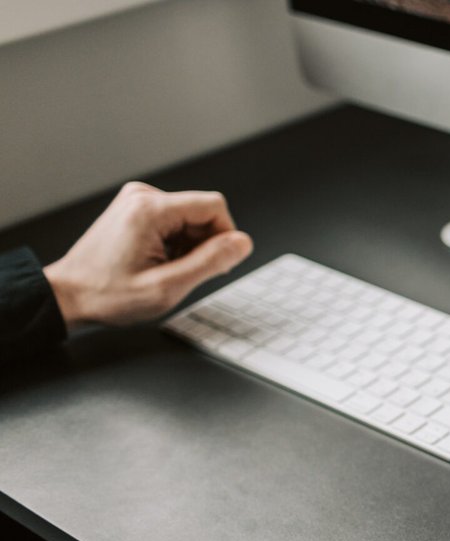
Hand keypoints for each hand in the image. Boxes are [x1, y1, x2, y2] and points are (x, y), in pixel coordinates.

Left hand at [43, 182, 252, 328]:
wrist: (68, 296)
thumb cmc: (108, 295)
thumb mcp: (167, 288)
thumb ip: (211, 262)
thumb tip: (242, 243)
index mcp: (150, 210)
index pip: (214, 206)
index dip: (226, 237)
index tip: (215, 264)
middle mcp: (143, 196)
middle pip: (202, 212)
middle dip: (204, 244)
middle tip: (184, 273)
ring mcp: (137, 201)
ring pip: (190, 218)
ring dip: (189, 246)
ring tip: (165, 269)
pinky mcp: (135, 208)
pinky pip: (175, 220)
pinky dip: (175, 243)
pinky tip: (157, 261)